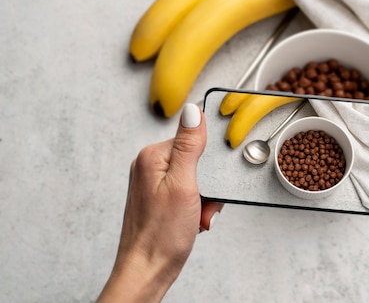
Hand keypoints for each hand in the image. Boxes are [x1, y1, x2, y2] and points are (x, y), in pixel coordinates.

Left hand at [98, 104, 222, 301]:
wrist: (147, 271)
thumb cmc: (161, 236)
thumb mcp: (184, 185)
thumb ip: (189, 146)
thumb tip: (193, 111)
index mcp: (153, 156)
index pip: (194, 140)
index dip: (209, 164)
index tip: (207, 183)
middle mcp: (149, 165)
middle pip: (196, 160)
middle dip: (208, 185)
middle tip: (201, 205)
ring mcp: (153, 182)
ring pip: (196, 179)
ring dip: (204, 199)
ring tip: (196, 216)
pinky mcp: (158, 197)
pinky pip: (189, 193)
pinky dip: (196, 206)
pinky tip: (192, 220)